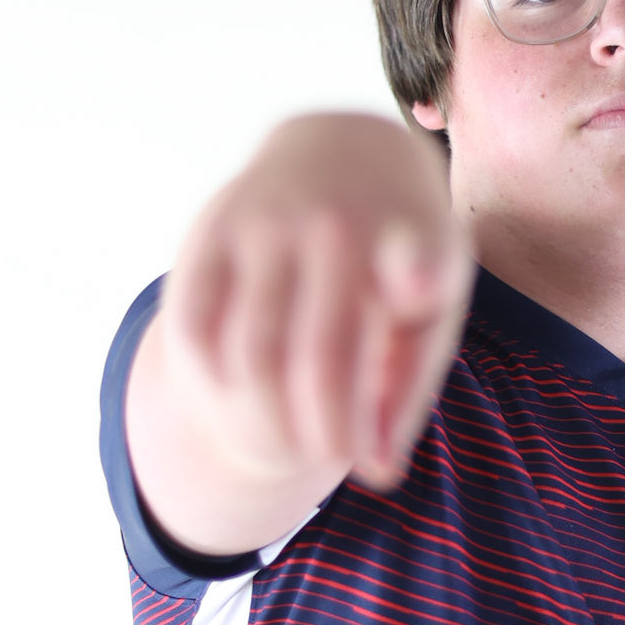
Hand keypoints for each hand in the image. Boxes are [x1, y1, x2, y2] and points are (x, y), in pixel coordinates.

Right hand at [156, 111, 472, 496]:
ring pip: (253, 352)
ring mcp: (266, 223)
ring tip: (292, 446)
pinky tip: (237, 403)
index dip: (414, 272)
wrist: (342, 150)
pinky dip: (212, 384)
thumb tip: (379, 474)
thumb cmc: (400, 256)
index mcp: (412, 235)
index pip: (417, 258)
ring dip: (269, 423)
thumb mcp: (430, 307)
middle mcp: (336, 221)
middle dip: (327, 433)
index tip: (413, 293)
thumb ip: (410, 387)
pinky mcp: (210, 232)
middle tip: (334, 458)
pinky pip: (194, 328)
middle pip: (322, 356)